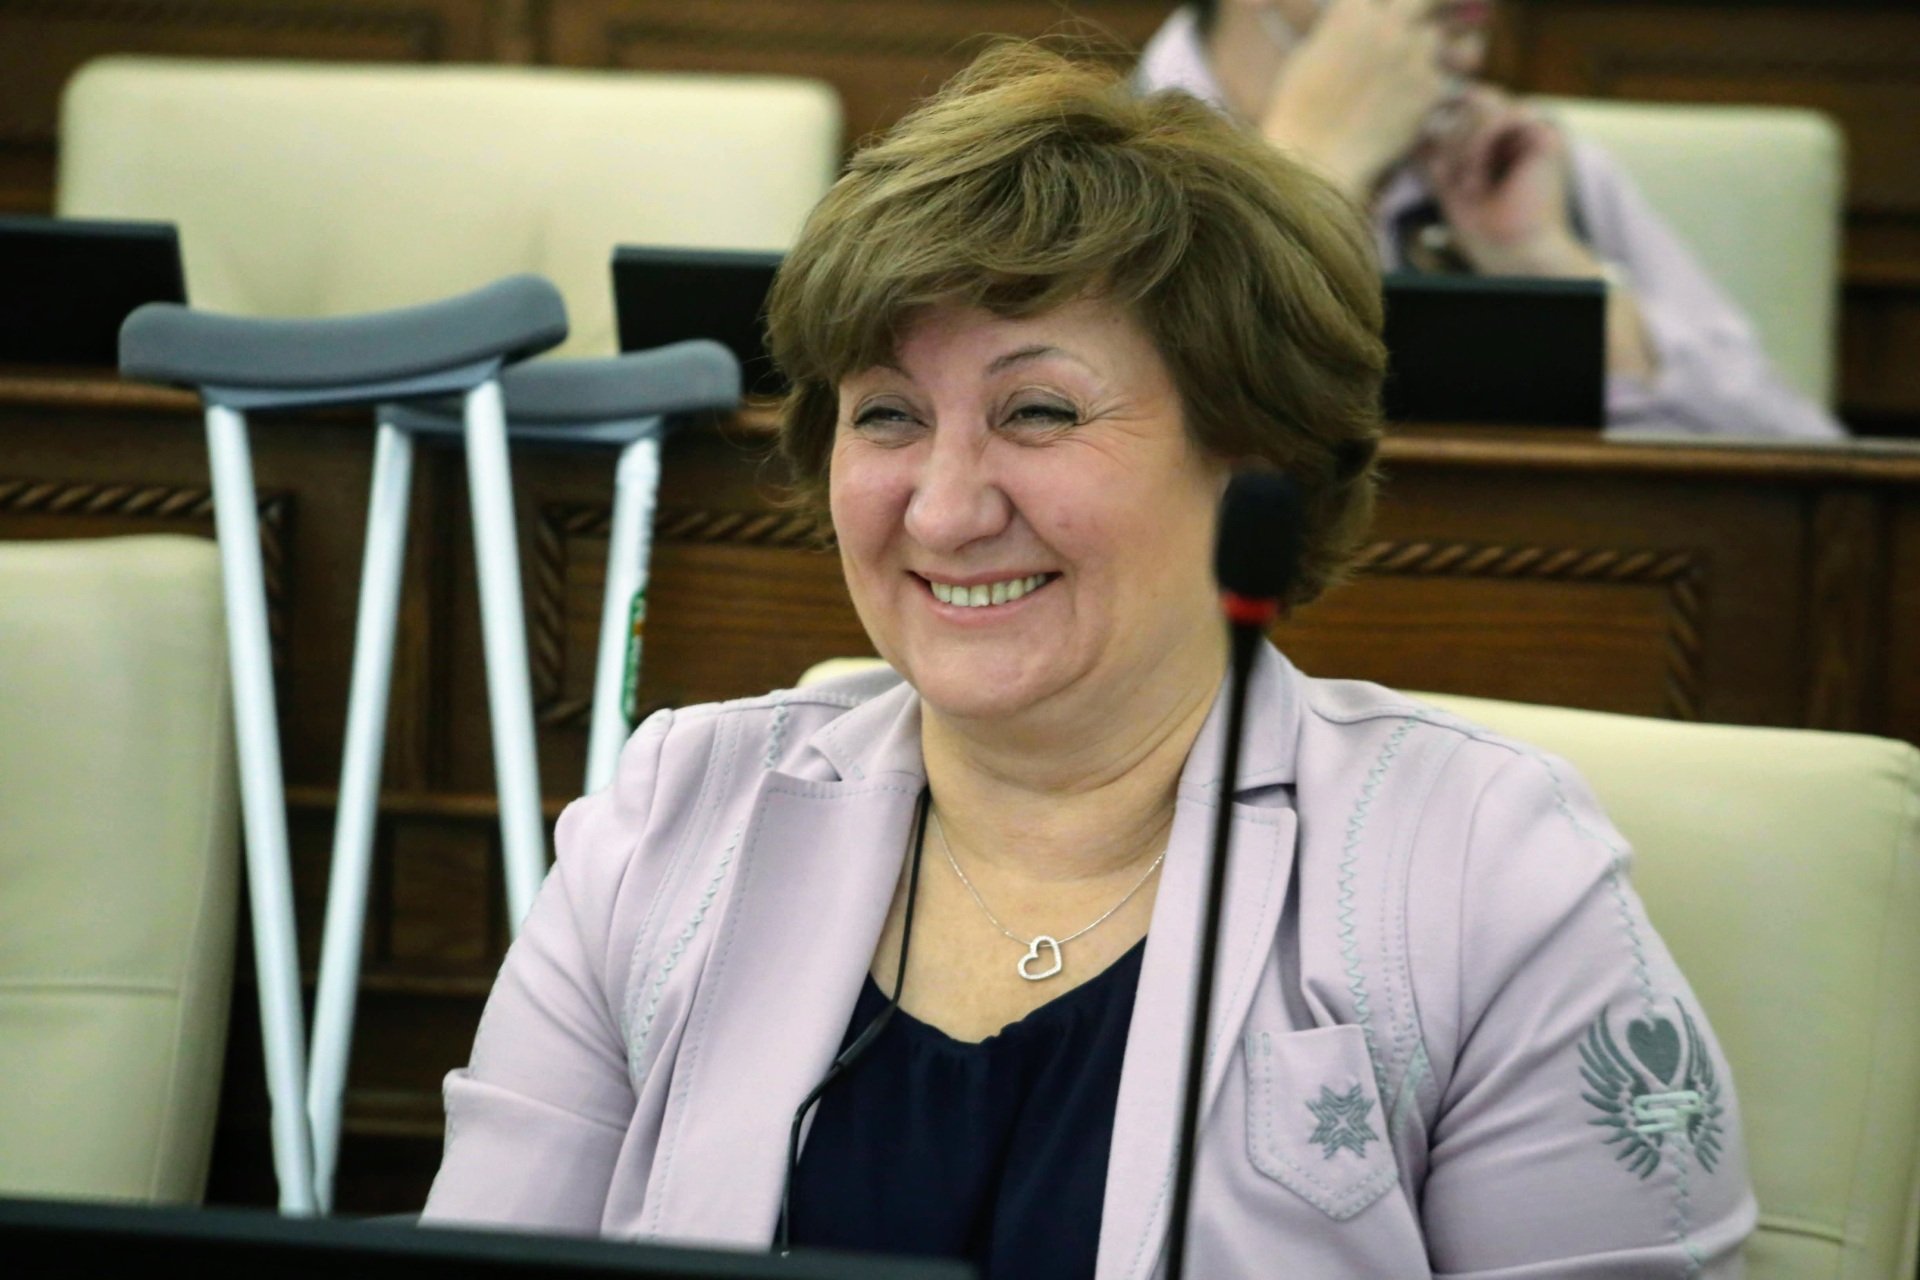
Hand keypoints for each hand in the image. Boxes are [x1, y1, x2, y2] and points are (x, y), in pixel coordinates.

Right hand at [1259, 0, 1453, 198]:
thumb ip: (1338, 32)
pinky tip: (1416, 108)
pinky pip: (1443, 80)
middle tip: (1438, 16)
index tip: (1390, 18)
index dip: (1385, 9)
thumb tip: (1351, 28)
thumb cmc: (1299, 113)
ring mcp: (1413, 54)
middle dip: (1431, 7)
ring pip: (1435, 38)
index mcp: (1351, 11)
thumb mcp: (1308, 56)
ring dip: (1427, 53)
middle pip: (1424, 0)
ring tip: (1416, 73)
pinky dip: (1432, 92)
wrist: (1317, 158)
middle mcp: (1387, 24)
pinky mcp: (1431, 87)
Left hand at [1421, 89, 1659, 378]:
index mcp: (1499, 139)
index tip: (1434, 160)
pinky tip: (1475, 176)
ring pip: (1483, 104)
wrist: (1513, 255)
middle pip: (1471, 101)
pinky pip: (1501, 115)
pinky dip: (1478, 143)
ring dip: (1462, 145)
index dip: (1442, 125)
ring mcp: (1533, 131)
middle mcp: (1518, 131)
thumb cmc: (1481, 229)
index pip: (1463, 108)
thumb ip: (1436, 151)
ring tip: (1464, 183)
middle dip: (1450, 137)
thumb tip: (1415, 123)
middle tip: (1448, 178)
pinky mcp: (1546, 137)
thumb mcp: (1447, 182)